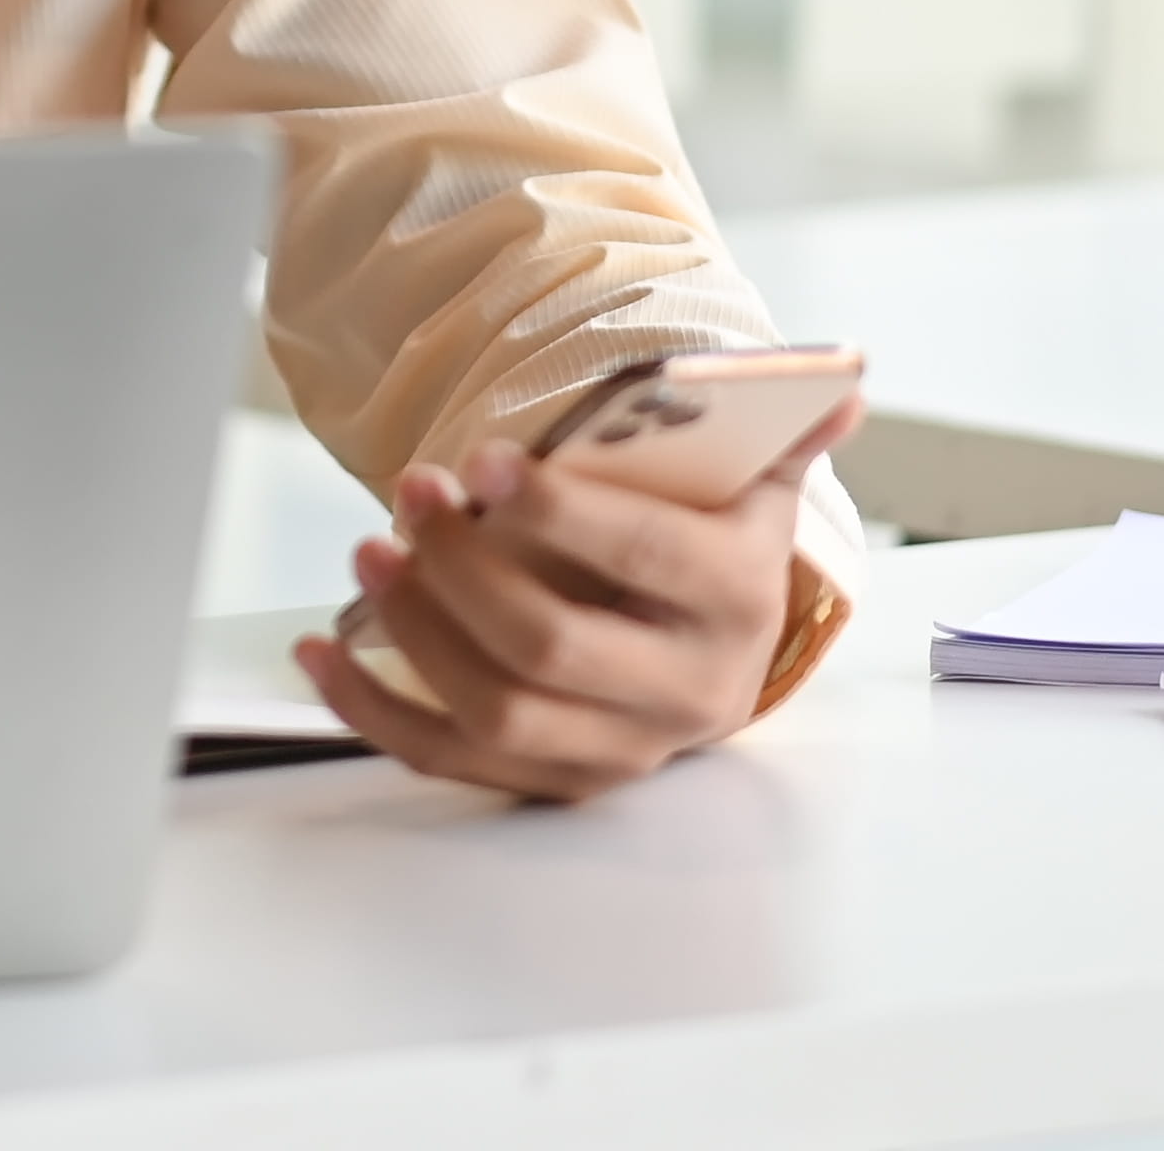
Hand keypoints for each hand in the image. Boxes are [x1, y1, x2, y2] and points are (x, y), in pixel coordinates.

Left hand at [288, 401, 854, 804]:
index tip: (483, 460)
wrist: (714, 638)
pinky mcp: (558, 780)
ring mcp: (620, 748)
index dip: (559, 510)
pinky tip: (321, 652)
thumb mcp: (757, 479)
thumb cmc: (715, 536)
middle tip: (410, 495)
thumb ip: (787, 428)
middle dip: (463, 567)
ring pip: (497, 712)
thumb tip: (841, 383)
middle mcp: (686, 689)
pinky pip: (451, 762)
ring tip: (368, 553)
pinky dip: (375, 712)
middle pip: (551, 644)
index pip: (644, 555)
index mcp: (737, 601)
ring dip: (414, 632)